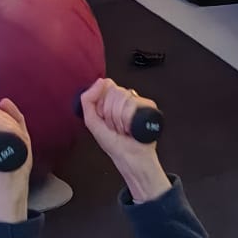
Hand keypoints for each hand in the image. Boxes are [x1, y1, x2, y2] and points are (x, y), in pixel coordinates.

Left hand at [77, 77, 169, 201]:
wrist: (130, 157)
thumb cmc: (113, 143)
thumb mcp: (91, 121)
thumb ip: (88, 99)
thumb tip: (101, 81)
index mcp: (112, 100)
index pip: (106, 86)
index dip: (103, 104)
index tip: (104, 118)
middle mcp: (126, 98)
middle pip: (115, 91)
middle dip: (111, 113)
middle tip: (115, 125)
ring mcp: (139, 102)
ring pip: (124, 97)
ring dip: (119, 118)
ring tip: (123, 128)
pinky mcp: (149, 107)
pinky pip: (134, 104)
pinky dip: (129, 120)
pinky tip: (132, 128)